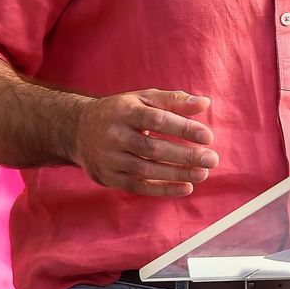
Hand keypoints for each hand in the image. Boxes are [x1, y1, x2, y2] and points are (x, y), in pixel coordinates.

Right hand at [68, 89, 218, 196]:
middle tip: (212, 159)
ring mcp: (109, 158)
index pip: (156, 120)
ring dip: (177, 173)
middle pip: (152, 148)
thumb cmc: (120, 112)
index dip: (182, 128)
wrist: (78, 129)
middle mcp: (114, 135)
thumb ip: (173, 101)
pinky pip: (138, 186)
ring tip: (203, 173)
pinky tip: (185, 187)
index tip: (207, 136)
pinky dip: (163, 189)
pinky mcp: (108, 177)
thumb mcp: (142, 99)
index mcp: (124, 111)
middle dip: (185, 155)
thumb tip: (204, 103)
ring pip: (146, 170)